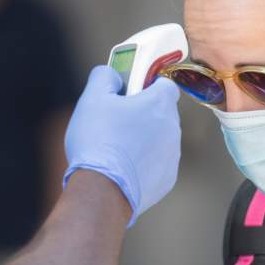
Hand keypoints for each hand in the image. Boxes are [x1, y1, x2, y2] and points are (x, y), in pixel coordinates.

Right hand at [62, 65, 181, 224]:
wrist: (102, 190)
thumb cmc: (98, 141)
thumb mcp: (92, 98)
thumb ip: (104, 77)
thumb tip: (111, 74)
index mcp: (159, 104)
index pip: (165, 84)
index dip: (149, 85)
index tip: (132, 91)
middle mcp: (172, 128)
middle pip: (162, 113)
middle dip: (143, 114)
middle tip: (117, 120)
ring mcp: (172, 156)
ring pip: (160, 139)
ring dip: (144, 139)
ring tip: (116, 147)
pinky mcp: (167, 179)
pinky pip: (157, 163)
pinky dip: (144, 163)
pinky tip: (122, 167)